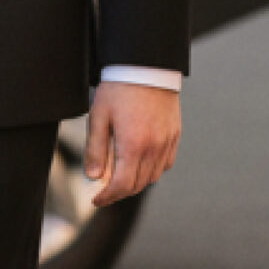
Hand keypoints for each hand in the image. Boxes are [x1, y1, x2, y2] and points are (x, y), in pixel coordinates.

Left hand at [84, 80, 179, 207]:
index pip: (122, 185)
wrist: (146, 67)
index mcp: (133, 146)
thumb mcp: (98, 117)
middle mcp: (154, 148)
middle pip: (138, 185)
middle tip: (104, 192)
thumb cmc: (118, 90)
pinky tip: (139, 163)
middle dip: (119, 193)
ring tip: (119, 178)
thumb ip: (95, 149)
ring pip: (153, 176)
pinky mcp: (174, 135)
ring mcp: (167, 142)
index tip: (95, 200)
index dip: (108, 197)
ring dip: (136, 182)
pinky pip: (165, 163)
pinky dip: (151, 170)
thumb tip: (94, 177)